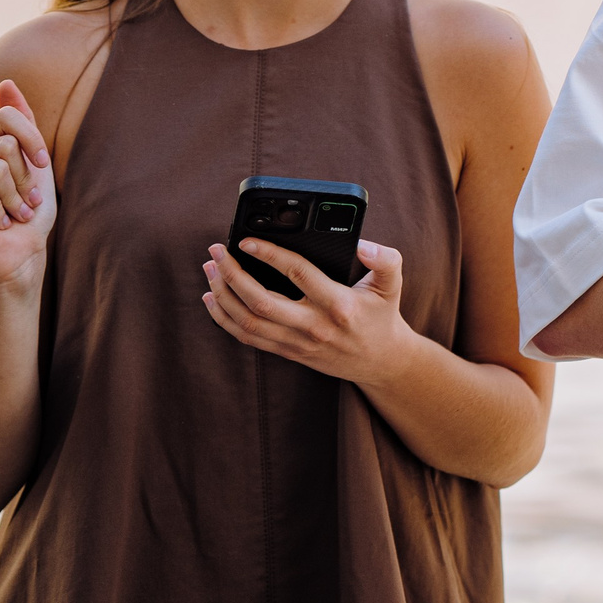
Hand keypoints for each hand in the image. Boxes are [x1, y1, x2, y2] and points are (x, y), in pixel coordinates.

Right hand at [0, 80, 55, 289]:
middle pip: (5, 145)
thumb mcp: (34, 162)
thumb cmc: (29, 210)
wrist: (20, 254)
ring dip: (16, 198)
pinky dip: (1, 211)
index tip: (42, 165)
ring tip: (13, 214)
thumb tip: (6, 82)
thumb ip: (21, 122)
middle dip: (26, 179)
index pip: (8, 116)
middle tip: (25, 202)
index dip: (32, 139)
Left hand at [202, 237, 418, 385]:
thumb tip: (363, 244)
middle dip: (232, 275)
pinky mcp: (287, 352)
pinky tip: (212, 298)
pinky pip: (248, 337)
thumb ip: (385, 259)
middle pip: (261, 302)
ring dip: (223, 295)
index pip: (298, 274)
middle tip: (216, 251)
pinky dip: (224, 319)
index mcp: (338, 304)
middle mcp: (314, 326)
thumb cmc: (382, 317)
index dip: (270, 255)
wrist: (380, 362)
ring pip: (248, 322)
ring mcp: (297, 342)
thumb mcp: (391, 285)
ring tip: (210, 269)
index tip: (247, 241)